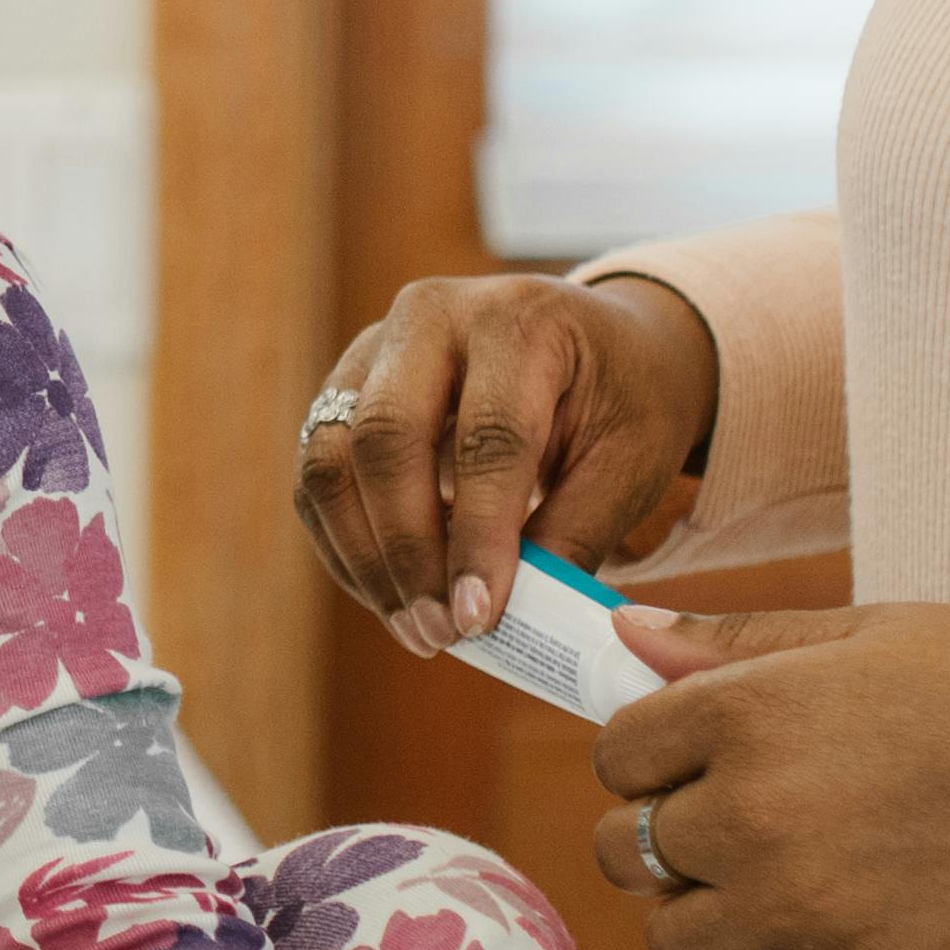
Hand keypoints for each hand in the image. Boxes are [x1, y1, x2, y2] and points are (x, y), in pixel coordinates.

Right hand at [294, 273, 719, 655]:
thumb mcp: (631, 461)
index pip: (487, 436)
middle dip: (406, 550)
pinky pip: (318, 478)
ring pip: (331, 459)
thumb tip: (510, 622)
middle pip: (385, 437)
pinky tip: (392, 597)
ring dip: (365, 558)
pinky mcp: (343, 389)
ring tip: (416, 629)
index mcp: (520, 319)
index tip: (480, 618)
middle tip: (439, 633)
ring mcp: (374, 348)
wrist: (594, 345)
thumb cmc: (621, 400)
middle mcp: (431, 315)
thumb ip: (574, 534)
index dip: (478, 536)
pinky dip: (346, 547)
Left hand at [587, 601, 949, 949]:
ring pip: (673, 935)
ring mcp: (796, 910)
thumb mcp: (873, 632)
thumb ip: (738, 641)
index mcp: (746, 714)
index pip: (616, 755)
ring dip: (709, 907)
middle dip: (662, 833)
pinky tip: (837, 913)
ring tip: (783, 872)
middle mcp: (751, 817)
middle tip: (735, 818)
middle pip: (624, 850)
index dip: (652, 753)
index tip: (696, 755)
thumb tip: (625, 633)